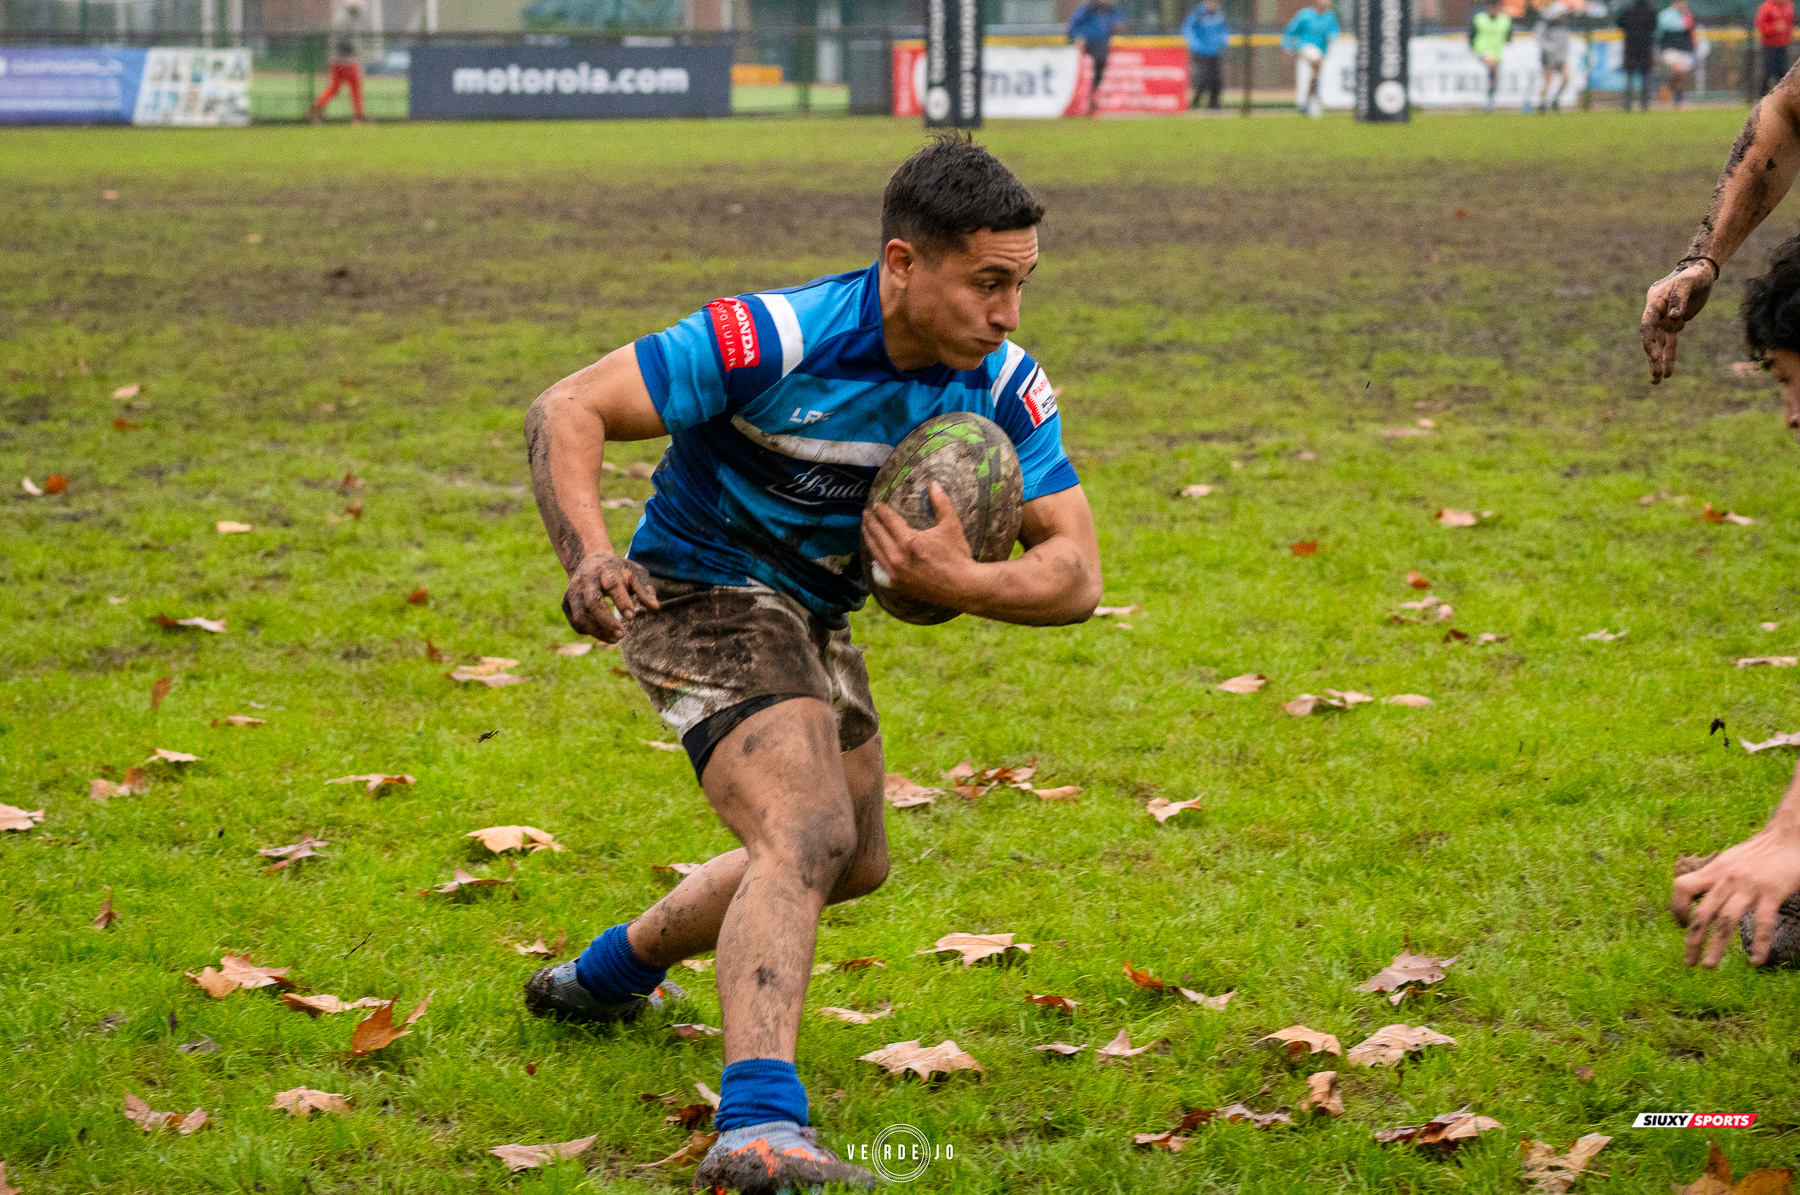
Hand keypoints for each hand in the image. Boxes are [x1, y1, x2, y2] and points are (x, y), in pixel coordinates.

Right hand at [561, 553, 658, 642]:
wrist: (590, 562)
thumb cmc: (619, 571)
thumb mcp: (635, 573)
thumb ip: (644, 589)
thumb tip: (655, 607)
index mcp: (605, 570)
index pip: (612, 585)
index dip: (621, 601)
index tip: (631, 617)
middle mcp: (586, 580)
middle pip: (592, 602)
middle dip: (607, 621)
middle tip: (622, 635)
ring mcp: (573, 592)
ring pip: (581, 615)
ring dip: (598, 631)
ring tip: (615, 639)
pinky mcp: (566, 603)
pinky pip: (575, 622)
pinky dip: (589, 631)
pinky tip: (603, 634)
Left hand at [862, 482, 977, 607]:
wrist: (962, 587)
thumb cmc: (957, 556)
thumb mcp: (951, 526)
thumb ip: (941, 503)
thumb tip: (934, 483)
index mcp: (908, 541)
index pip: (888, 520)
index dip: (881, 510)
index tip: (876, 504)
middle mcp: (897, 557)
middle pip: (877, 534)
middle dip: (870, 521)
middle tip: (866, 513)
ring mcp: (895, 572)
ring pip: (874, 551)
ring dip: (868, 537)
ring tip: (865, 528)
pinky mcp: (897, 584)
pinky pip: (879, 568)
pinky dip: (874, 557)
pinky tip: (874, 552)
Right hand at [1640, 260, 1716, 382]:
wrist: (1700, 271)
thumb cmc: (1694, 274)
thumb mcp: (1689, 282)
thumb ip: (1680, 298)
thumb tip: (1674, 319)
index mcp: (1655, 302)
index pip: (1648, 324)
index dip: (1649, 340)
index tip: (1654, 354)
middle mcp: (1656, 313)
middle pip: (1651, 338)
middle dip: (1652, 356)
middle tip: (1655, 373)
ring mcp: (1664, 320)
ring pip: (1659, 344)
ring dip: (1657, 362)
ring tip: (1656, 381)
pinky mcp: (1674, 325)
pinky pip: (1671, 344)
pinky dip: (1669, 358)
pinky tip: (1668, 373)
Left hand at [1670, 826, 1799, 965]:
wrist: (1789, 837)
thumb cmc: (1759, 852)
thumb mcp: (1729, 861)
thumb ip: (1715, 878)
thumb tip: (1700, 896)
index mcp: (1714, 871)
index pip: (1682, 888)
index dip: (1677, 908)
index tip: (1682, 926)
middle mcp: (1726, 879)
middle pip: (1702, 913)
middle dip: (1692, 940)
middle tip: (1689, 962)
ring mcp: (1748, 886)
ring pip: (1726, 921)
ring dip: (1716, 946)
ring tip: (1708, 966)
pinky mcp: (1772, 892)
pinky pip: (1763, 922)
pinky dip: (1758, 943)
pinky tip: (1755, 961)